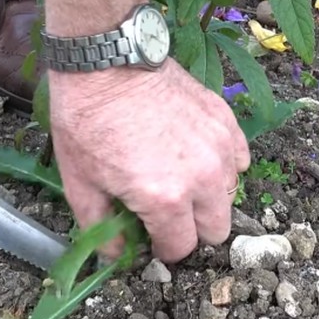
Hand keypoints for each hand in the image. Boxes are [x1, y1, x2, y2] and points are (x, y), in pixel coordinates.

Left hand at [48, 58, 250, 263]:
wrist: (107, 62)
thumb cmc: (88, 120)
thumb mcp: (79, 184)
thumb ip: (101, 230)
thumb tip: (115, 257)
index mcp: (165, 199)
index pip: (181, 248)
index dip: (162, 249)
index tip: (150, 237)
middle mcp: (202, 178)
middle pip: (217, 230)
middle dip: (191, 229)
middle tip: (165, 212)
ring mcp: (220, 147)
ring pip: (229, 195)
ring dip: (208, 197)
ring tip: (178, 178)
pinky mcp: (225, 121)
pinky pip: (239, 160)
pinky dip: (222, 165)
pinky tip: (194, 155)